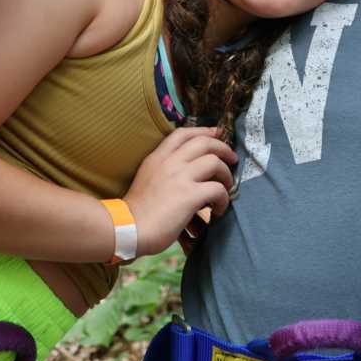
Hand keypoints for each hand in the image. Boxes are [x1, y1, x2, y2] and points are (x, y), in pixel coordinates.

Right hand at [124, 127, 236, 256]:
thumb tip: (190, 173)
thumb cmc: (137, 212)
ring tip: (226, 187)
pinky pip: (217, 189)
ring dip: (226, 175)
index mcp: (157, 158)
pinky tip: (218, 210)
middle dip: (223, 148)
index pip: (182, 133)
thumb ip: (165, 171)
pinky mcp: (189, 195)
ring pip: (215, 162)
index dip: (204, 130)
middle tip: (232, 159)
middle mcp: (169, 162)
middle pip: (204, 142)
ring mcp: (180, 177)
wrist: (128, 230)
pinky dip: (223, 200)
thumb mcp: (147, 179)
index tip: (217, 133)